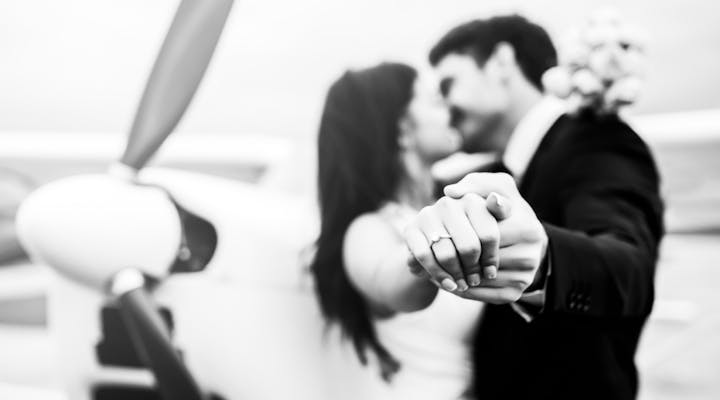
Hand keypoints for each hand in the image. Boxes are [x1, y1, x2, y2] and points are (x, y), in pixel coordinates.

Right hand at [404, 191, 511, 291]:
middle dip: (473, 269)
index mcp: (472, 200)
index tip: (491, 273)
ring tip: (462, 285)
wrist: (434, 244)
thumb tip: (494, 198)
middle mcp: (449, 204)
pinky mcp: (410, 229)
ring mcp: (428, 215)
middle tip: (474, 281)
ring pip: (447, 254)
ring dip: (456, 275)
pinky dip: (438, 274)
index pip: (488, 234)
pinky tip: (448, 284)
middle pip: (468, 246)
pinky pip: (425, 257)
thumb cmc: (469, 237)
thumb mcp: (488, 226)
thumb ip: (502, 210)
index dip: (491, 259)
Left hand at [444, 173, 548, 303]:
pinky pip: (483, 295)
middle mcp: (529, 252)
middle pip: (477, 260)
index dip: (459, 234)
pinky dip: (464, 291)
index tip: (443, 232)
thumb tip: (450, 191)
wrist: (527, 240)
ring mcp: (525, 275)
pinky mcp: (517, 292)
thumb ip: (475, 184)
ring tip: (436, 269)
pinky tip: (450, 281)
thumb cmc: (504, 210)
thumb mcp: (496, 188)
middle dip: (454, 257)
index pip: (483, 234)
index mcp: (525, 225)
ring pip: (478, 280)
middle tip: (432, 253)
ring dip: (455, 276)